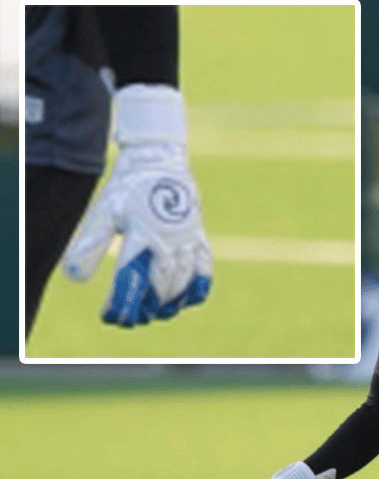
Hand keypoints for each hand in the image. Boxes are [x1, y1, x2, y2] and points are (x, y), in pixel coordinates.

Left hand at [63, 85, 211, 326]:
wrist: (159, 160)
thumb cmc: (126, 188)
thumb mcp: (104, 213)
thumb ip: (91, 245)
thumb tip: (74, 278)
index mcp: (140, 234)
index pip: (129, 278)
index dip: (122, 302)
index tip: (113, 318)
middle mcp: (166, 239)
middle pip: (158, 285)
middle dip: (146, 306)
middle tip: (135, 318)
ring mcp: (186, 238)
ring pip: (181, 280)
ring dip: (169, 301)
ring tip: (158, 313)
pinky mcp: (198, 236)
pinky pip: (204, 268)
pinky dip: (197, 287)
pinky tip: (188, 301)